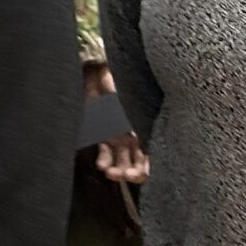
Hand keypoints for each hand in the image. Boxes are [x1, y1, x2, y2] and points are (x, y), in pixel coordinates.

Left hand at [84, 64, 147, 183]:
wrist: (92, 70)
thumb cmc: (111, 77)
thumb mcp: (121, 89)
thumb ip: (127, 106)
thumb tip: (130, 127)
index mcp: (145, 125)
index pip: (153, 152)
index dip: (150, 166)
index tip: (142, 171)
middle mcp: (135, 135)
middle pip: (140, 162)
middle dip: (136, 173)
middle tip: (127, 175)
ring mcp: (120, 138)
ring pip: (124, 162)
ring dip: (120, 172)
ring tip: (111, 173)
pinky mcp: (104, 137)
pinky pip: (106, 155)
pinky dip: (105, 163)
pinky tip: (101, 166)